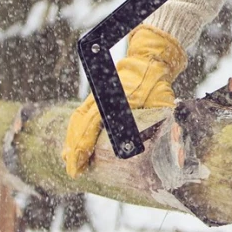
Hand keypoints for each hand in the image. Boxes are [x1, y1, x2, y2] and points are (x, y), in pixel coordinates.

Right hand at [62, 24, 187, 177]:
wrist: (149, 61)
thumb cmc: (156, 84)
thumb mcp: (161, 103)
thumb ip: (156, 124)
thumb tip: (156, 146)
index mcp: (114, 98)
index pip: (90, 124)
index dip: (82, 147)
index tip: (78, 166)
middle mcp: (101, 96)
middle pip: (79, 124)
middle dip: (75, 149)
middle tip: (74, 170)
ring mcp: (97, 95)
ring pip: (77, 119)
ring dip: (73, 139)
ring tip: (70, 159)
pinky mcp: (97, 95)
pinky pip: (81, 113)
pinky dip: (76, 128)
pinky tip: (74, 142)